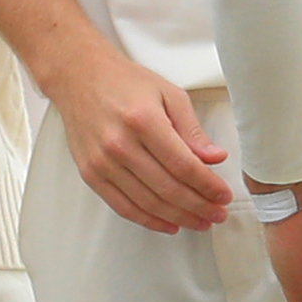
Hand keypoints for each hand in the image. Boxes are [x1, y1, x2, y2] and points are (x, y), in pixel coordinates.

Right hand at [48, 39, 230, 232]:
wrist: (79, 78)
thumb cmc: (124, 82)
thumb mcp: (168, 94)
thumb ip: (192, 129)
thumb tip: (215, 158)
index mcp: (144, 120)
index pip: (184, 165)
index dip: (208, 186)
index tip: (223, 195)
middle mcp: (120, 144)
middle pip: (168, 188)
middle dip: (199, 206)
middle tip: (217, 214)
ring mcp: (102, 162)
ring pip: (148, 202)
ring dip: (178, 217)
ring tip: (200, 222)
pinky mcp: (90, 173)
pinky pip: (123, 206)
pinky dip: (148, 220)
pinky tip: (169, 224)